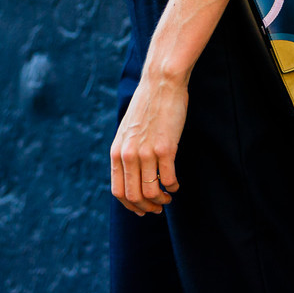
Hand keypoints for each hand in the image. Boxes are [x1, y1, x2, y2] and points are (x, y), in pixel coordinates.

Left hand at [110, 70, 187, 215]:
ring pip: (151, 191)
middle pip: (134, 196)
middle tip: (157, 208)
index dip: (130, 205)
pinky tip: (176, 184)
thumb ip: (126, 151)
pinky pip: (168, 179)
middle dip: (146, 207)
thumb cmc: (148, 105)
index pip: (118, 191)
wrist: (161, 83)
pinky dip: (173, 186)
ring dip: (161, 200)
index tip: (141, 209)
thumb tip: (132, 174)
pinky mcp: (165, 148)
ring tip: (168, 197)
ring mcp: (146, 152)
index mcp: (117, 151)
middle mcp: (128, 155)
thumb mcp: (127, 130)